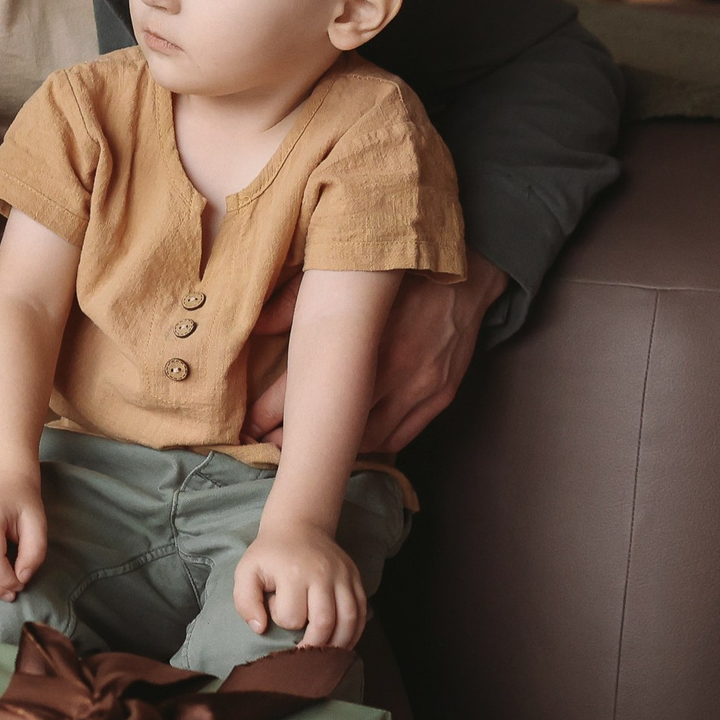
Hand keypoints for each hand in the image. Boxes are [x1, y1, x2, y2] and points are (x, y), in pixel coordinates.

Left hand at [233, 520, 365, 650]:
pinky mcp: (356, 577)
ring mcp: (343, 575)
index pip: (292, 617)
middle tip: (303, 653)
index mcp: (294, 573)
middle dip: (313, 645)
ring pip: (349, 620)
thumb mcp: (246, 572)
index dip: (283, 621)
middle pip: (325, 623)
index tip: (278, 609)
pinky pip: (362, 611)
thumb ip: (245, 602)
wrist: (299, 526)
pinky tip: (342, 642)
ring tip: (324, 654)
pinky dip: (355, 632)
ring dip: (337, 644)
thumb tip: (260, 628)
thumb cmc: (270, 554)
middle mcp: (323, 574)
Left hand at [242, 255, 506, 452]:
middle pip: (335, 423)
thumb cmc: (400, 272)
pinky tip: (353, 440)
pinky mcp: (440, 396)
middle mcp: (393, 370)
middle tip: (273, 443)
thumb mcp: (346, 273)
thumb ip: (298, 298)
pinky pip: (400, 438)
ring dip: (338, 448)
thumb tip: (259, 324)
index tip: (251, 426)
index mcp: (364, 338)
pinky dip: (372, 445)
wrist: (468, 271)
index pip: (306, 390)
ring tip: (311, 447)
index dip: (273, 414)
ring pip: (368, 440)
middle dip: (301, 439)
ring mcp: (421, 388)